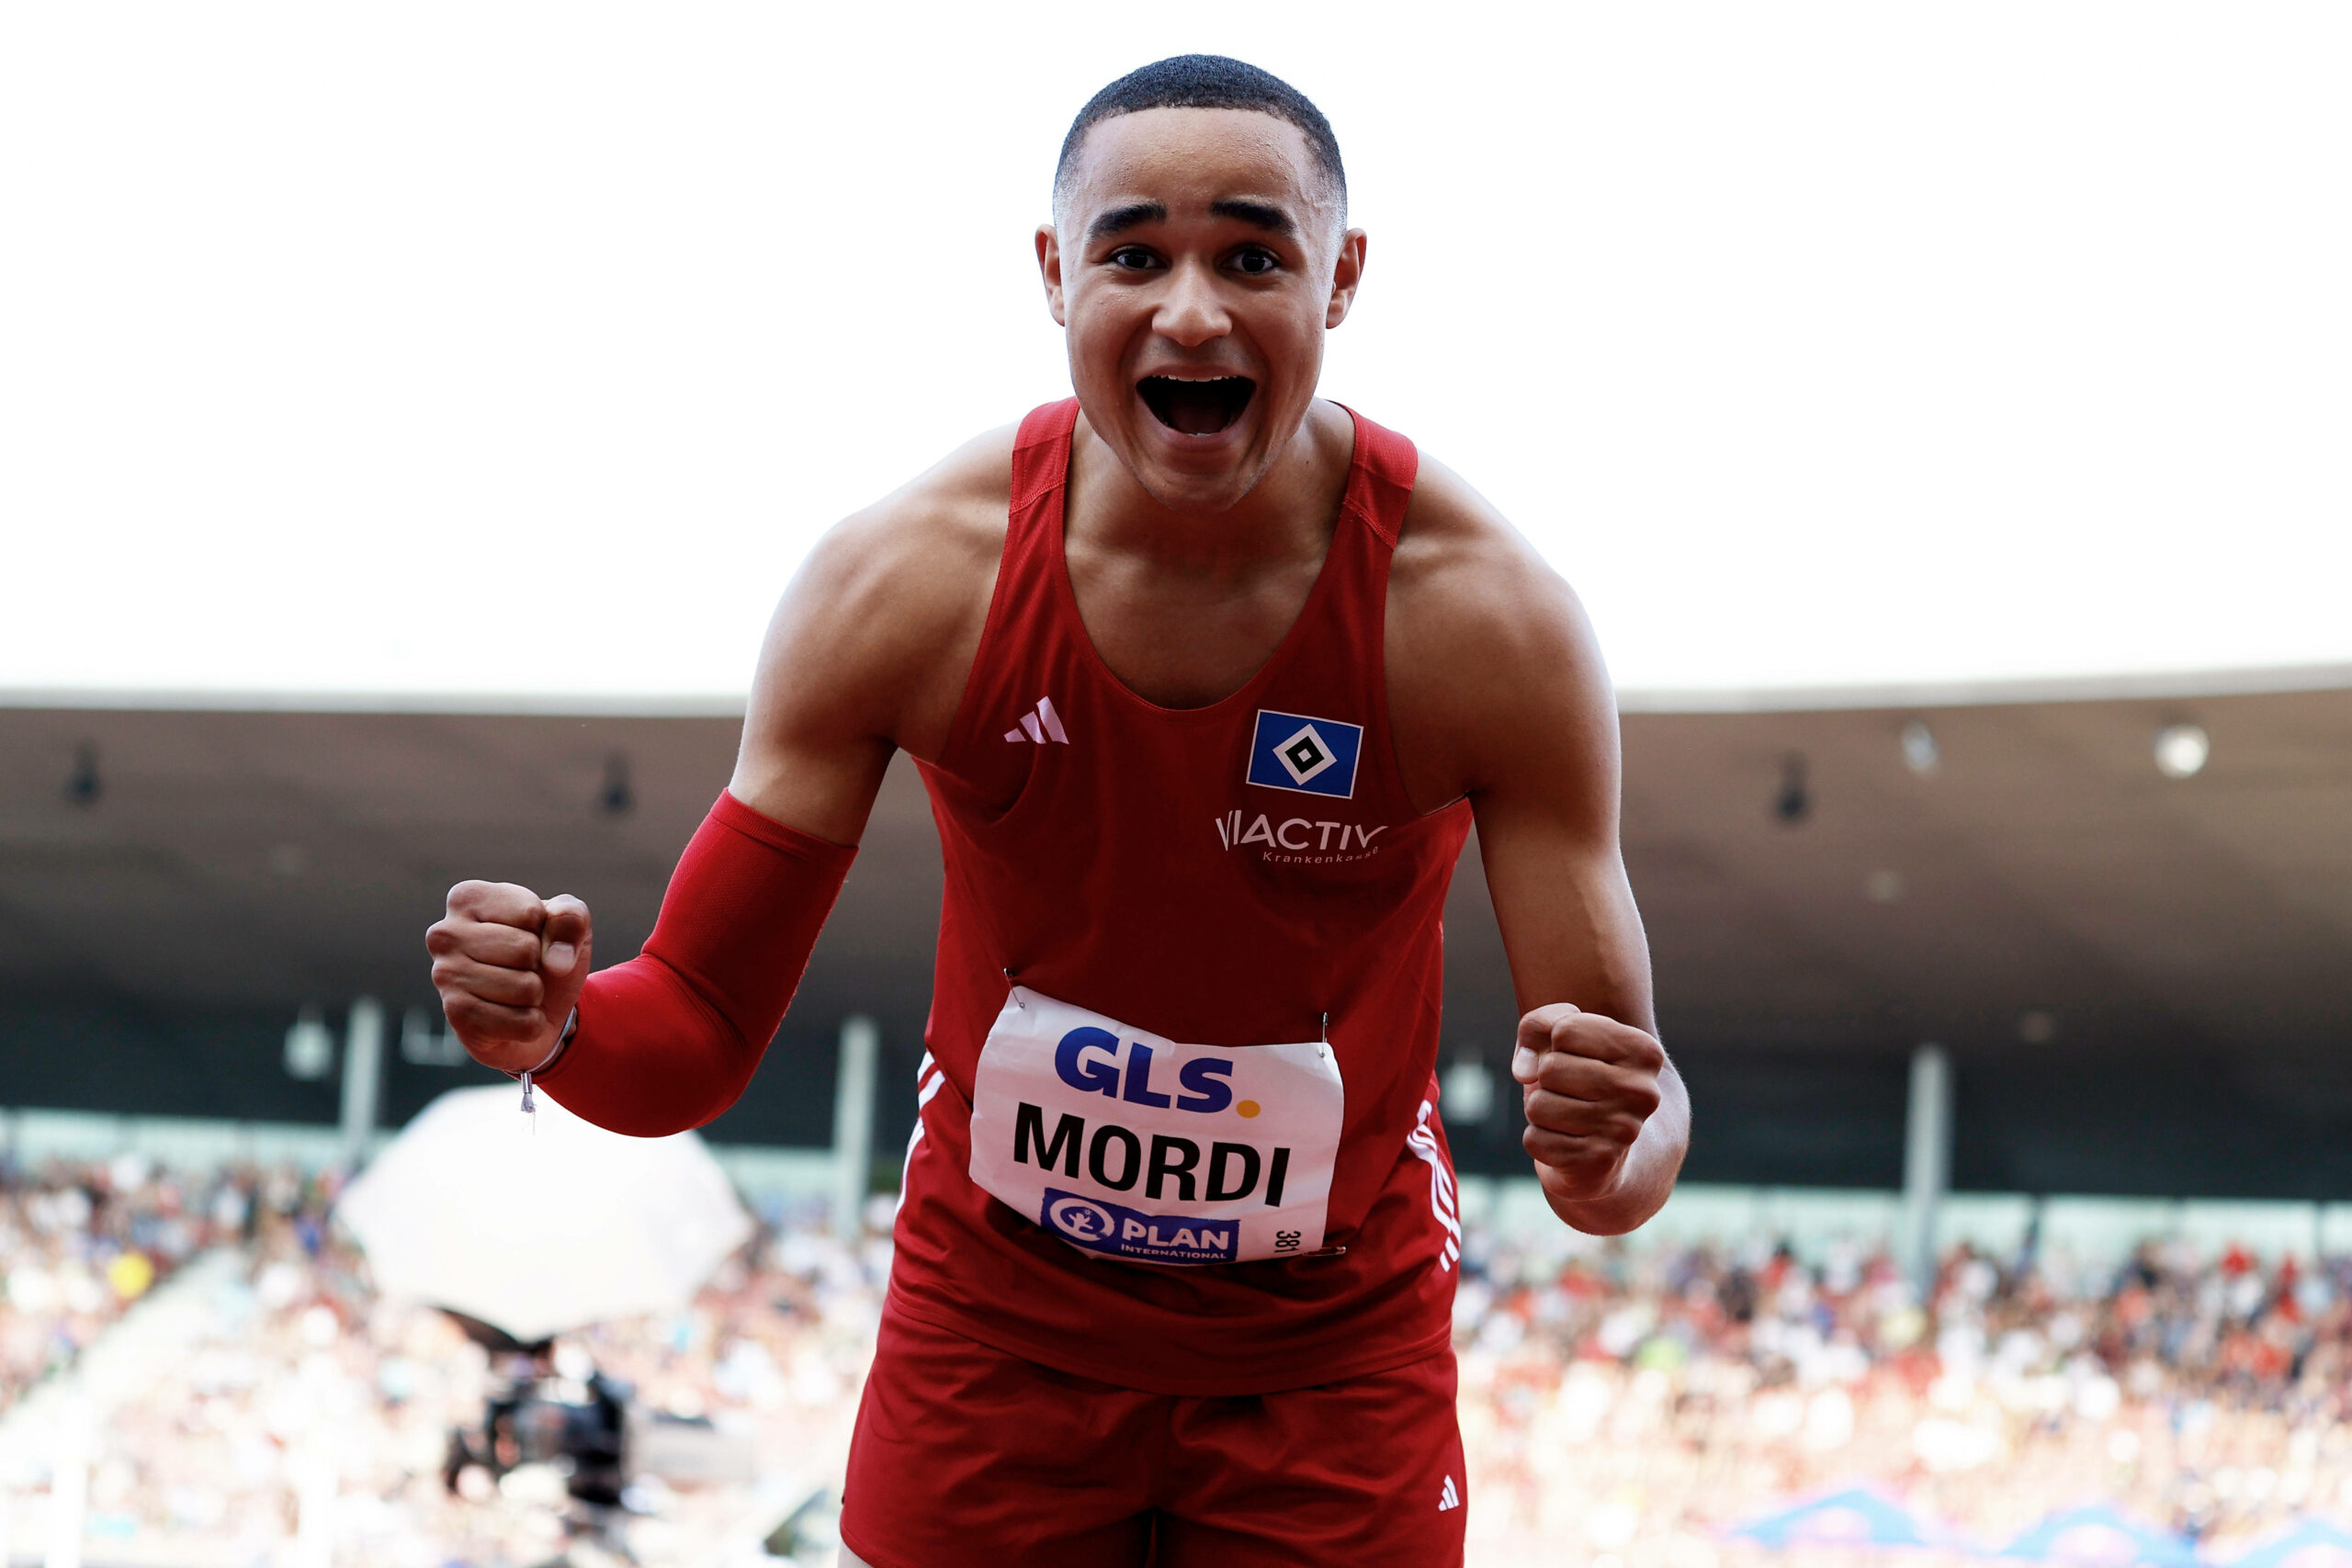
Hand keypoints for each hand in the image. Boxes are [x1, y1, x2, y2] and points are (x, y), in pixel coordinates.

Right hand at [425, 882, 593, 1073]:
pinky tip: (511, 1016)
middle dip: (539, 964)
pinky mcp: (456, 1014)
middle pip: (525, 949)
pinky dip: (530, 1023)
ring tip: (517, 992)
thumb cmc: (546, 955)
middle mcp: (445, 933)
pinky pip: (522, 1022)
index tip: (530, 936)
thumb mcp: (569, 925)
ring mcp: (445, 974)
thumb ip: (571, 917)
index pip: (530, 913)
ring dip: (535, 995)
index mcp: (467, 898)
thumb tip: (556, 960)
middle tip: (523, 969)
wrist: (537, 1011)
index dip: (546, 930)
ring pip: (525, 987)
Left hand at [1510, 1003, 1665, 1205]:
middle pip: (1549, 1068)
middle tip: (1570, 1091)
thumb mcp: (1563, 1036)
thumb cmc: (1581, 1076)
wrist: (1609, 1145)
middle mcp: (1643, 1092)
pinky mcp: (1599, 1163)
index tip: (1578, 1057)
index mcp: (1645, 1051)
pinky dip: (1539, 1139)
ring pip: (1538, 1105)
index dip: (1556, 1041)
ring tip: (1567, 1114)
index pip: (1564, 1029)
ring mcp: (1624, 1131)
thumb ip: (1539, 1024)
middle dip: (1546, 1078)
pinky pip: (1534, 1140)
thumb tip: (1524, 1071)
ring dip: (1540, 1108)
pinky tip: (1566, 1140)